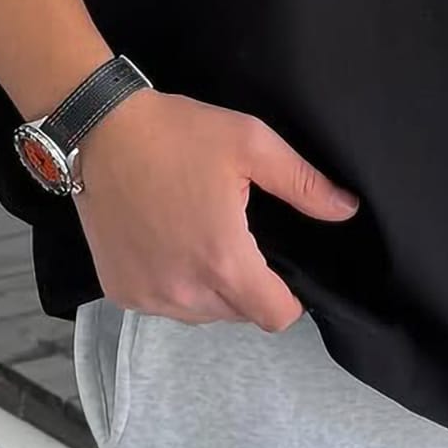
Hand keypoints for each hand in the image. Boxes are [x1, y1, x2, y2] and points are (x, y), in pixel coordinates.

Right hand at [72, 87, 359, 332]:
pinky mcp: (121, 291)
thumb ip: (303, 183)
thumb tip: (346, 210)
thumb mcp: (251, 144)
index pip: (276, 316)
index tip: (284, 266)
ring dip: (212, 288)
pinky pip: (165, 305)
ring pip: (202, 314)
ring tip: (203, 234)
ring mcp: (148, 296)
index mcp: (223, 260)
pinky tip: (170, 242)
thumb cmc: (178, 134)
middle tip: (239, 233)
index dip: (291, 296)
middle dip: (249, 285)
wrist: (101, 131)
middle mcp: (184, 292)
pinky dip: (175, 284)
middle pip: (240, 315)